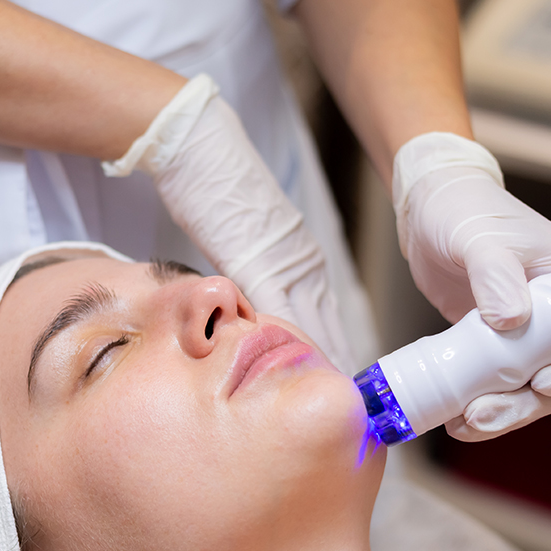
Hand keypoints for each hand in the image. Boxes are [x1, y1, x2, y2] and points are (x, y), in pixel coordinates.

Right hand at [103, 76, 355, 373]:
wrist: (202, 147)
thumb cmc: (214, 185)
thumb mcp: (244, 238)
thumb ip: (254, 273)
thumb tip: (250, 309)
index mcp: (302, 258)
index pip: (324, 316)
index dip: (333, 352)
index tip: (340, 384)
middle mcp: (302, 262)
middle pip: (327, 326)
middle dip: (336, 365)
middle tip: (348, 403)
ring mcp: (284, 262)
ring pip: (312, 325)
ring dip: (322, 361)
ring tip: (332, 398)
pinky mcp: (258, 263)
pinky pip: (280, 312)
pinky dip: (291, 343)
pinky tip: (296, 370)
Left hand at [393, 133, 550, 440]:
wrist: (429, 212)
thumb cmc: (466, 210)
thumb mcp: (481, 238)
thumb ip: (496, 274)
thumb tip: (511, 320)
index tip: (545, 381)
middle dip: (534, 404)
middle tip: (487, 412)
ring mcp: (533, 335)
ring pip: (537, 392)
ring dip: (507, 413)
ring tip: (467, 423)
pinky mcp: (500, 347)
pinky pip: (503, 388)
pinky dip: (483, 406)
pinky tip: (457, 420)